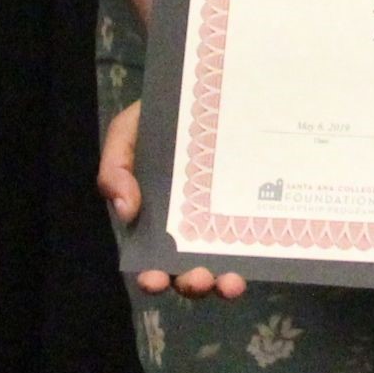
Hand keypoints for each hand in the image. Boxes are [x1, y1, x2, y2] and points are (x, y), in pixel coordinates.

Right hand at [101, 99, 251, 299]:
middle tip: (198, 278)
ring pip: (223, 265)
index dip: (152, 275)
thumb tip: (126, 211)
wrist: (208, 90)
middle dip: (192, 283)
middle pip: (189, 270)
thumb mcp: (129, 132)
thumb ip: (116, 167)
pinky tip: (258, 257)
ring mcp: (224, 221)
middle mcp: (191, 227)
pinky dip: (255, 256)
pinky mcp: (254, 209)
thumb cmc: (162, 116)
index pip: (152, 258)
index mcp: (157, 216)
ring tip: (229, 280)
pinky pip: (256, 241)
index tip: (154, 278)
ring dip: (223, 281)